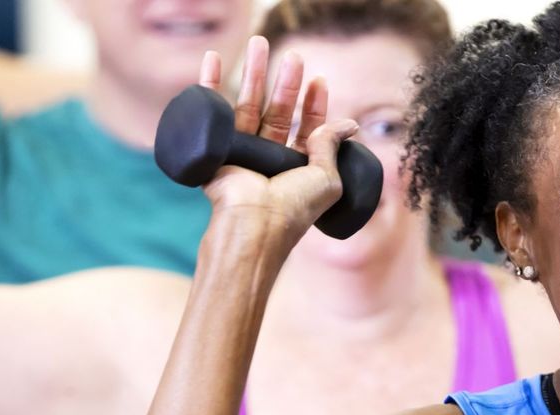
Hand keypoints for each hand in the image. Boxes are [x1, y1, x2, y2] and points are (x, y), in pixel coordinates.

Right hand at [197, 37, 357, 256]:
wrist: (254, 225)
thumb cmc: (293, 209)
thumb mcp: (327, 179)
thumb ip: (332, 147)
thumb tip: (349, 125)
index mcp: (296, 170)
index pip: (306, 130)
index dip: (314, 105)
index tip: (318, 81)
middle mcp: (269, 162)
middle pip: (277, 113)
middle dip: (285, 84)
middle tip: (293, 57)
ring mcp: (241, 155)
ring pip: (248, 106)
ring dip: (253, 74)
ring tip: (259, 43)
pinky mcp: (215, 151)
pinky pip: (213, 112)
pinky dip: (210, 85)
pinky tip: (213, 60)